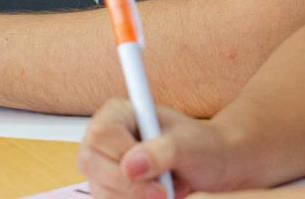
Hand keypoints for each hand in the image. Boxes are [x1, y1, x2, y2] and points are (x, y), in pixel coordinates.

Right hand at [79, 99, 244, 198]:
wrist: (212, 165)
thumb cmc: (201, 146)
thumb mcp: (190, 144)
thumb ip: (164, 150)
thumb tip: (131, 166)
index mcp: (119, 113)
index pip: (101, 135)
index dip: (124, 156)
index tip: (156, 174)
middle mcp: (104, 140)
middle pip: (92, 165)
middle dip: (129, 186)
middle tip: (163, 193)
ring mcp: (102, 168)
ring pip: (101, 192)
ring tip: (165, 190)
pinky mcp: (108, 190)